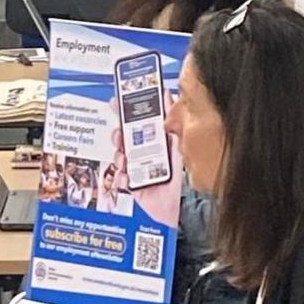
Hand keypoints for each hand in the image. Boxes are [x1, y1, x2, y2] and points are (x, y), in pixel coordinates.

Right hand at [110, 95, 183, 226]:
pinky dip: (122, 177)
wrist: (184, 207)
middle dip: (118, 134)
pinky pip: (121, 178)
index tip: (118, 100)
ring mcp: (137, 169)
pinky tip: (129, 177)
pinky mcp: (133, 185)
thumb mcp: (178, 142)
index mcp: (155, 141)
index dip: (126, 110)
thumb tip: (167, 96)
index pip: (137, 121)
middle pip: (123, 138)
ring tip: (125, 158)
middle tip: (119, 134)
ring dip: (119, 155)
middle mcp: (144, 153)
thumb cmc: (184, 176)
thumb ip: (171, 120)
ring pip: (119, 156)